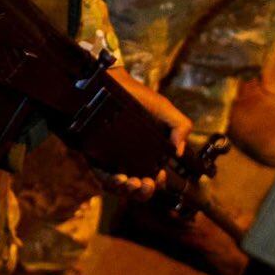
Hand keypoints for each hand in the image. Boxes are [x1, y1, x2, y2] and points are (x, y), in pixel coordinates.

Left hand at [96, 64, 191, 199]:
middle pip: (138, 188)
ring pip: (120, 187)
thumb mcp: (163, 109)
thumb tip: (180, 152)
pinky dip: (110, 183)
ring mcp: (112, 160)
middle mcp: (130, 159)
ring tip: (132, 182)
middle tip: (146, 183)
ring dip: (128, 191)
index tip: (161, 176)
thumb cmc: (137, 97)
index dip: (160, 183)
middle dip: (144, 192)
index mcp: (148, 153)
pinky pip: (101, 178)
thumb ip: (179, 126)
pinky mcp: (95, 157)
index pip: (155, 178)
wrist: (111, 82)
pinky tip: (118, 178)